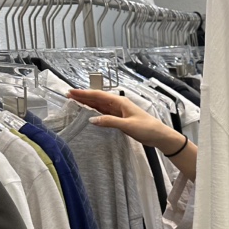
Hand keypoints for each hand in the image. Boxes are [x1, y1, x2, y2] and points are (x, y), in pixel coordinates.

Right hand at [67, 88, 184, 154]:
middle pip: (98, 99)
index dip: (84, 94)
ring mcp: (119, 111)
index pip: (98, 95)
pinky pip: (105, 113)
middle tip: (68, 95)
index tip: (72, 92)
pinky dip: (95, 111)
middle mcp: (118, 104)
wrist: (159, 136)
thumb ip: (109, 121)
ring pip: (100, 105)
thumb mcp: (127, 125)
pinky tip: (89, 112)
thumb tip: (92, 119)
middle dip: (83, 96)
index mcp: (120, 102)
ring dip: (88, 103)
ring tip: (75, 101)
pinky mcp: (120, 119)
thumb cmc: (147, 128)